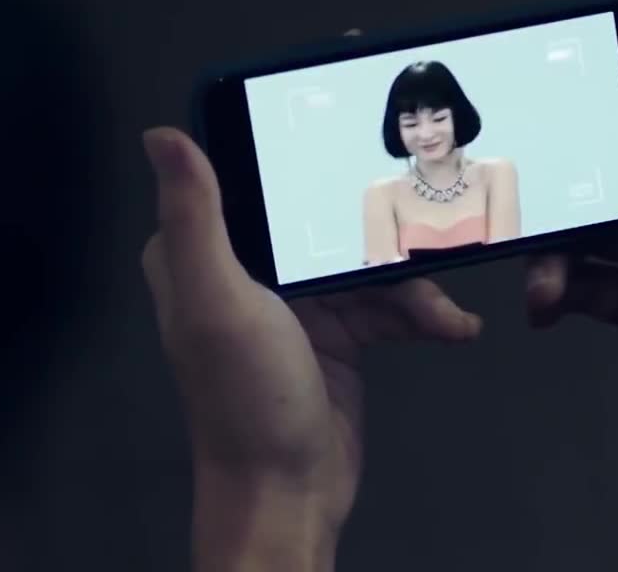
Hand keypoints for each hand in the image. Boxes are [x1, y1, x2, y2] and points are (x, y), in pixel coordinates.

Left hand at [140, 127, 480, 571]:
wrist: (289, 491)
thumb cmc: (245, 395)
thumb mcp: (217, 301)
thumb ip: (195, 218)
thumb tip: (162, 134)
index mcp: (204, 254)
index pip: (248, 181)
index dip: (293, 154)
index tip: (345, 126)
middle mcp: (248, 271)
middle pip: (323, 220)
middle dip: (380, 226)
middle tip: (427, 217)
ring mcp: (299, 304)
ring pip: (367, 263)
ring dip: (410, 288)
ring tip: (442, 315)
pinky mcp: (341, 334)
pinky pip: (388, 306)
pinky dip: (422, 315)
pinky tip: (456, 328)